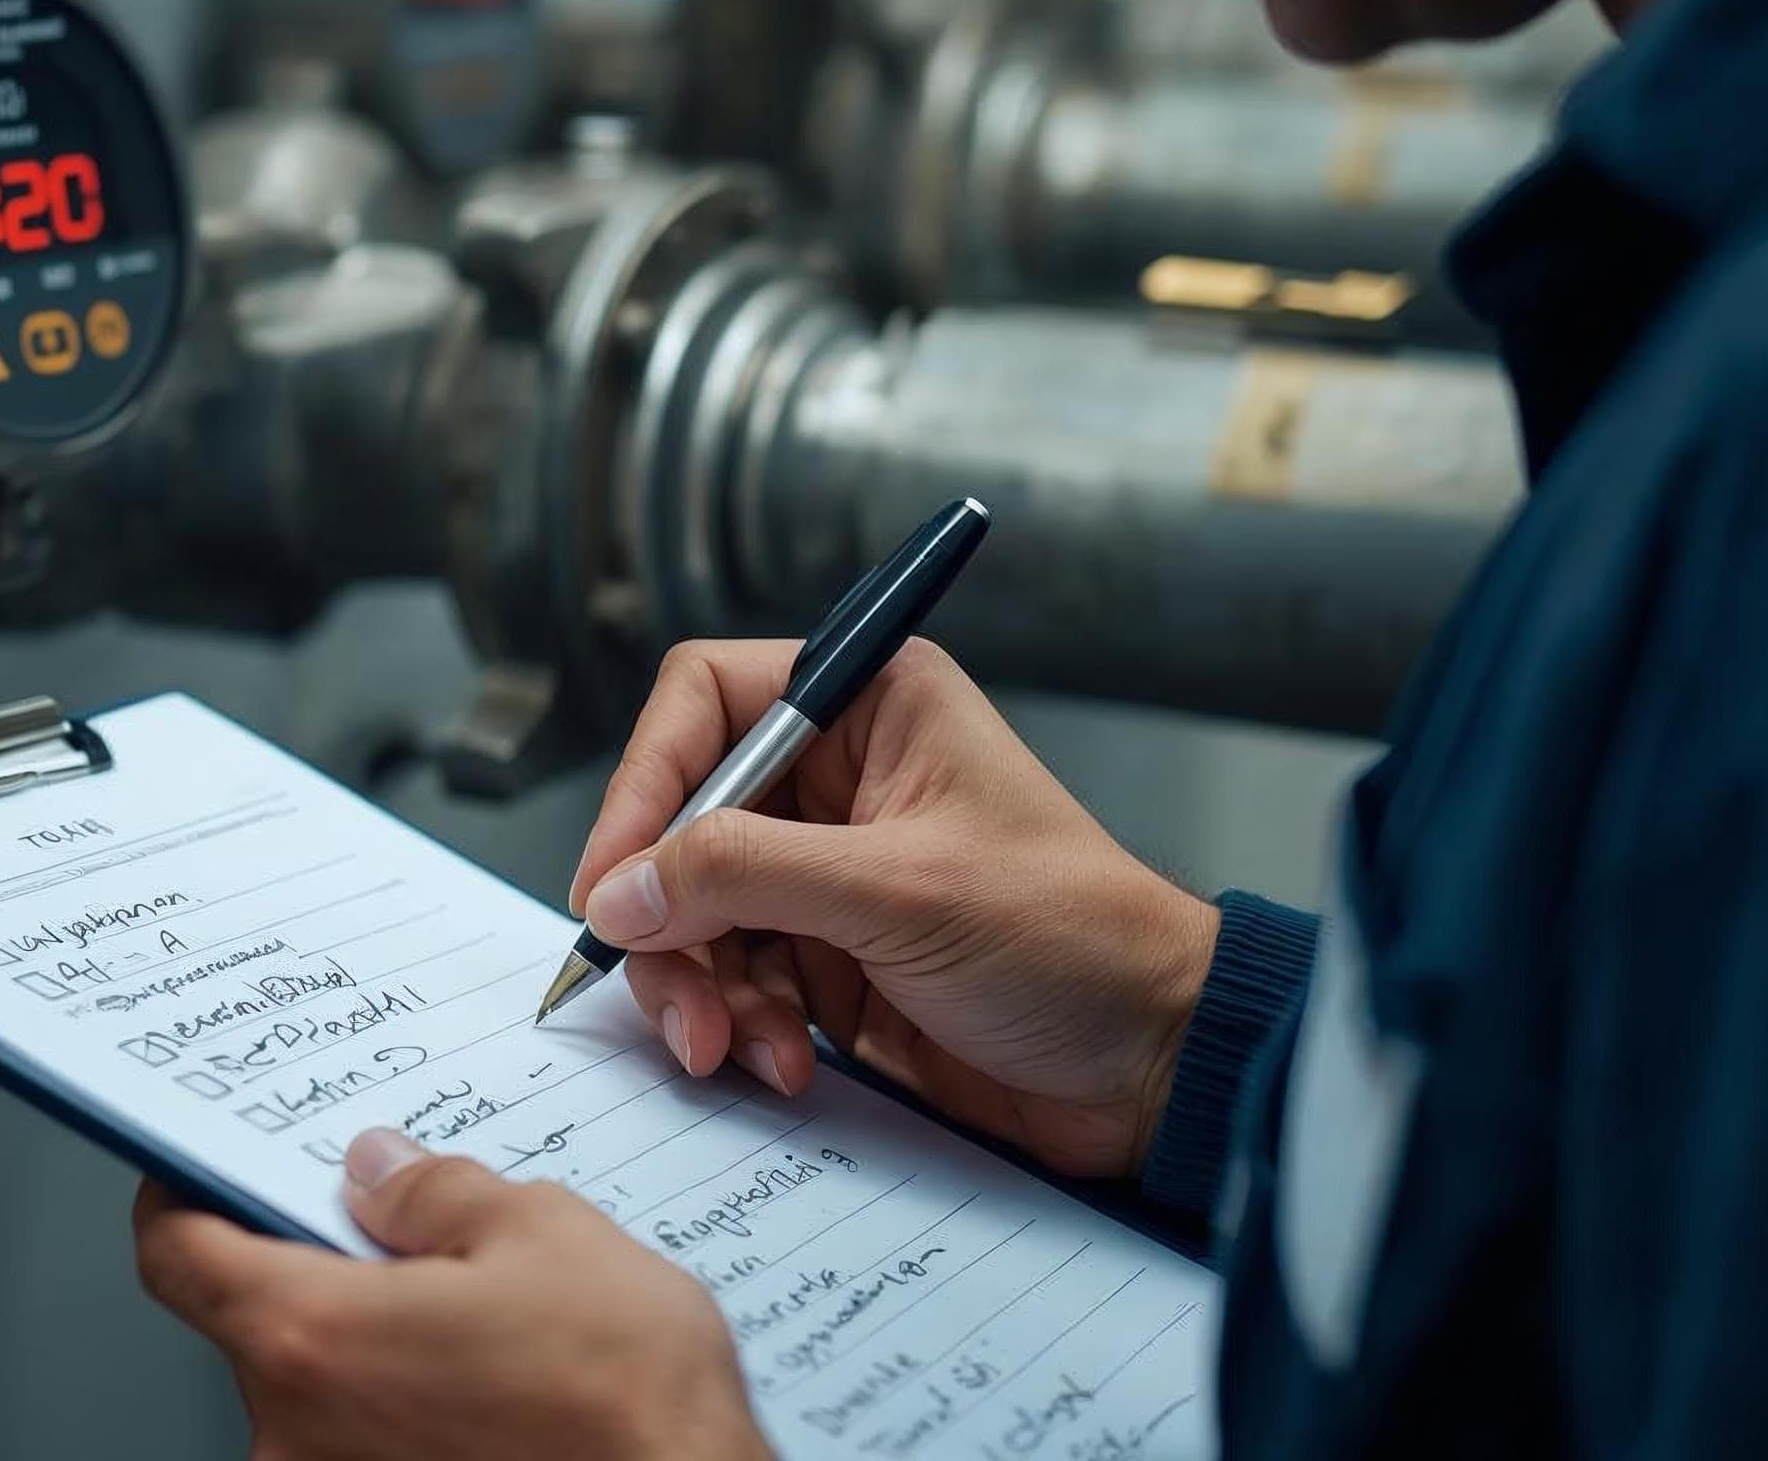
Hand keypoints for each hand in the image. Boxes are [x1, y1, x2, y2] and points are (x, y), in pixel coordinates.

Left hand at [133, 1131, 769, 1460]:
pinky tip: (491, 1383)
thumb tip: (376, 1171)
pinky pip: (368, 1445)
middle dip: (321, 1266)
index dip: (179, 1198)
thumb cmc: (625, 1400)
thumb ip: (433, 1194)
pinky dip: (406, 1405)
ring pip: (323, 1388)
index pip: (177, 1256)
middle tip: (400, 1226)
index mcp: (310, 1339)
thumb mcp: (539, 1234)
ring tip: (479, 1311)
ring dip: (375, 1342)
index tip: (195, 1167)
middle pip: (259, 1321)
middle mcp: (296, 1437)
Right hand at [571, 639, 1218, 1181]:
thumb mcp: (899, 891)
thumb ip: (746, 877)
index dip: (645, 782)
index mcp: (868, 705)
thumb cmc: (1072, 939)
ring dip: (701, 987)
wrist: (1154, 1067)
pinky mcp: (830, 958)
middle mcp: (839, 778)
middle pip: (682, 820)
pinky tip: (787, 1062)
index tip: (613, 876)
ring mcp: (829, 872)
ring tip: (738, 1047)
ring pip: (695, 910)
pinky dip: (740, 1025)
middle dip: (669, 916)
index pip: (703, 700)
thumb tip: (622, 888)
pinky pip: (734, 979)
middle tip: (675, 998)